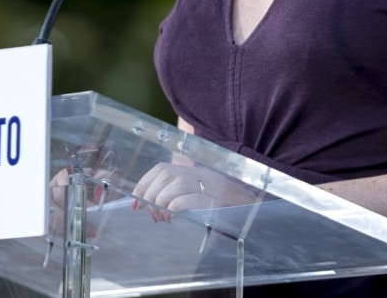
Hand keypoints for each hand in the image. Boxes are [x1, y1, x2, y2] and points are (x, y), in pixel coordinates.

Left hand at [130, 163, 254, 221]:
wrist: (251, 211)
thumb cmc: (221, 207)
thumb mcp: (198, 195)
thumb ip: (177, 195)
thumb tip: (150, 209)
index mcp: (195, 172)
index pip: (162, 168)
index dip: (144, 184)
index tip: (134, 203)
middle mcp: (202, 175)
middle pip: (166, 175)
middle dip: (151, 195)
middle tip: (151, 213)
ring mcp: (211, 187)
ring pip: (176, 185)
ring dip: (162, 202)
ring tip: (162, 217)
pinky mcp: (216, 202)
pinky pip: (190, 199)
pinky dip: (175, 207)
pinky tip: (173, 215)